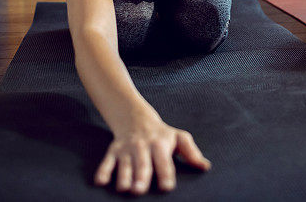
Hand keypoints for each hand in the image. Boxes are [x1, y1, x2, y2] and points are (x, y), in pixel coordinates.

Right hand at [95, 114, 210, 194]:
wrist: (136, 117)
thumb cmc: (161, 133)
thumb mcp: (179, 138)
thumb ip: (191, 153)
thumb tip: (205, 167)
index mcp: (161, 145)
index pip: (164, 162)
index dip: (166, 174)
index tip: (167, 186)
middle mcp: (143, 147)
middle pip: (142, 164)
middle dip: (141, 177)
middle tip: (140, 190)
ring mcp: (127, 149)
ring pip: (125, 164)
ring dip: (124, 176)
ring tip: (124, 188)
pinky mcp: (113, 151)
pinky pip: (106, 161)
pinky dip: (103, 171)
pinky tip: (100, 182)